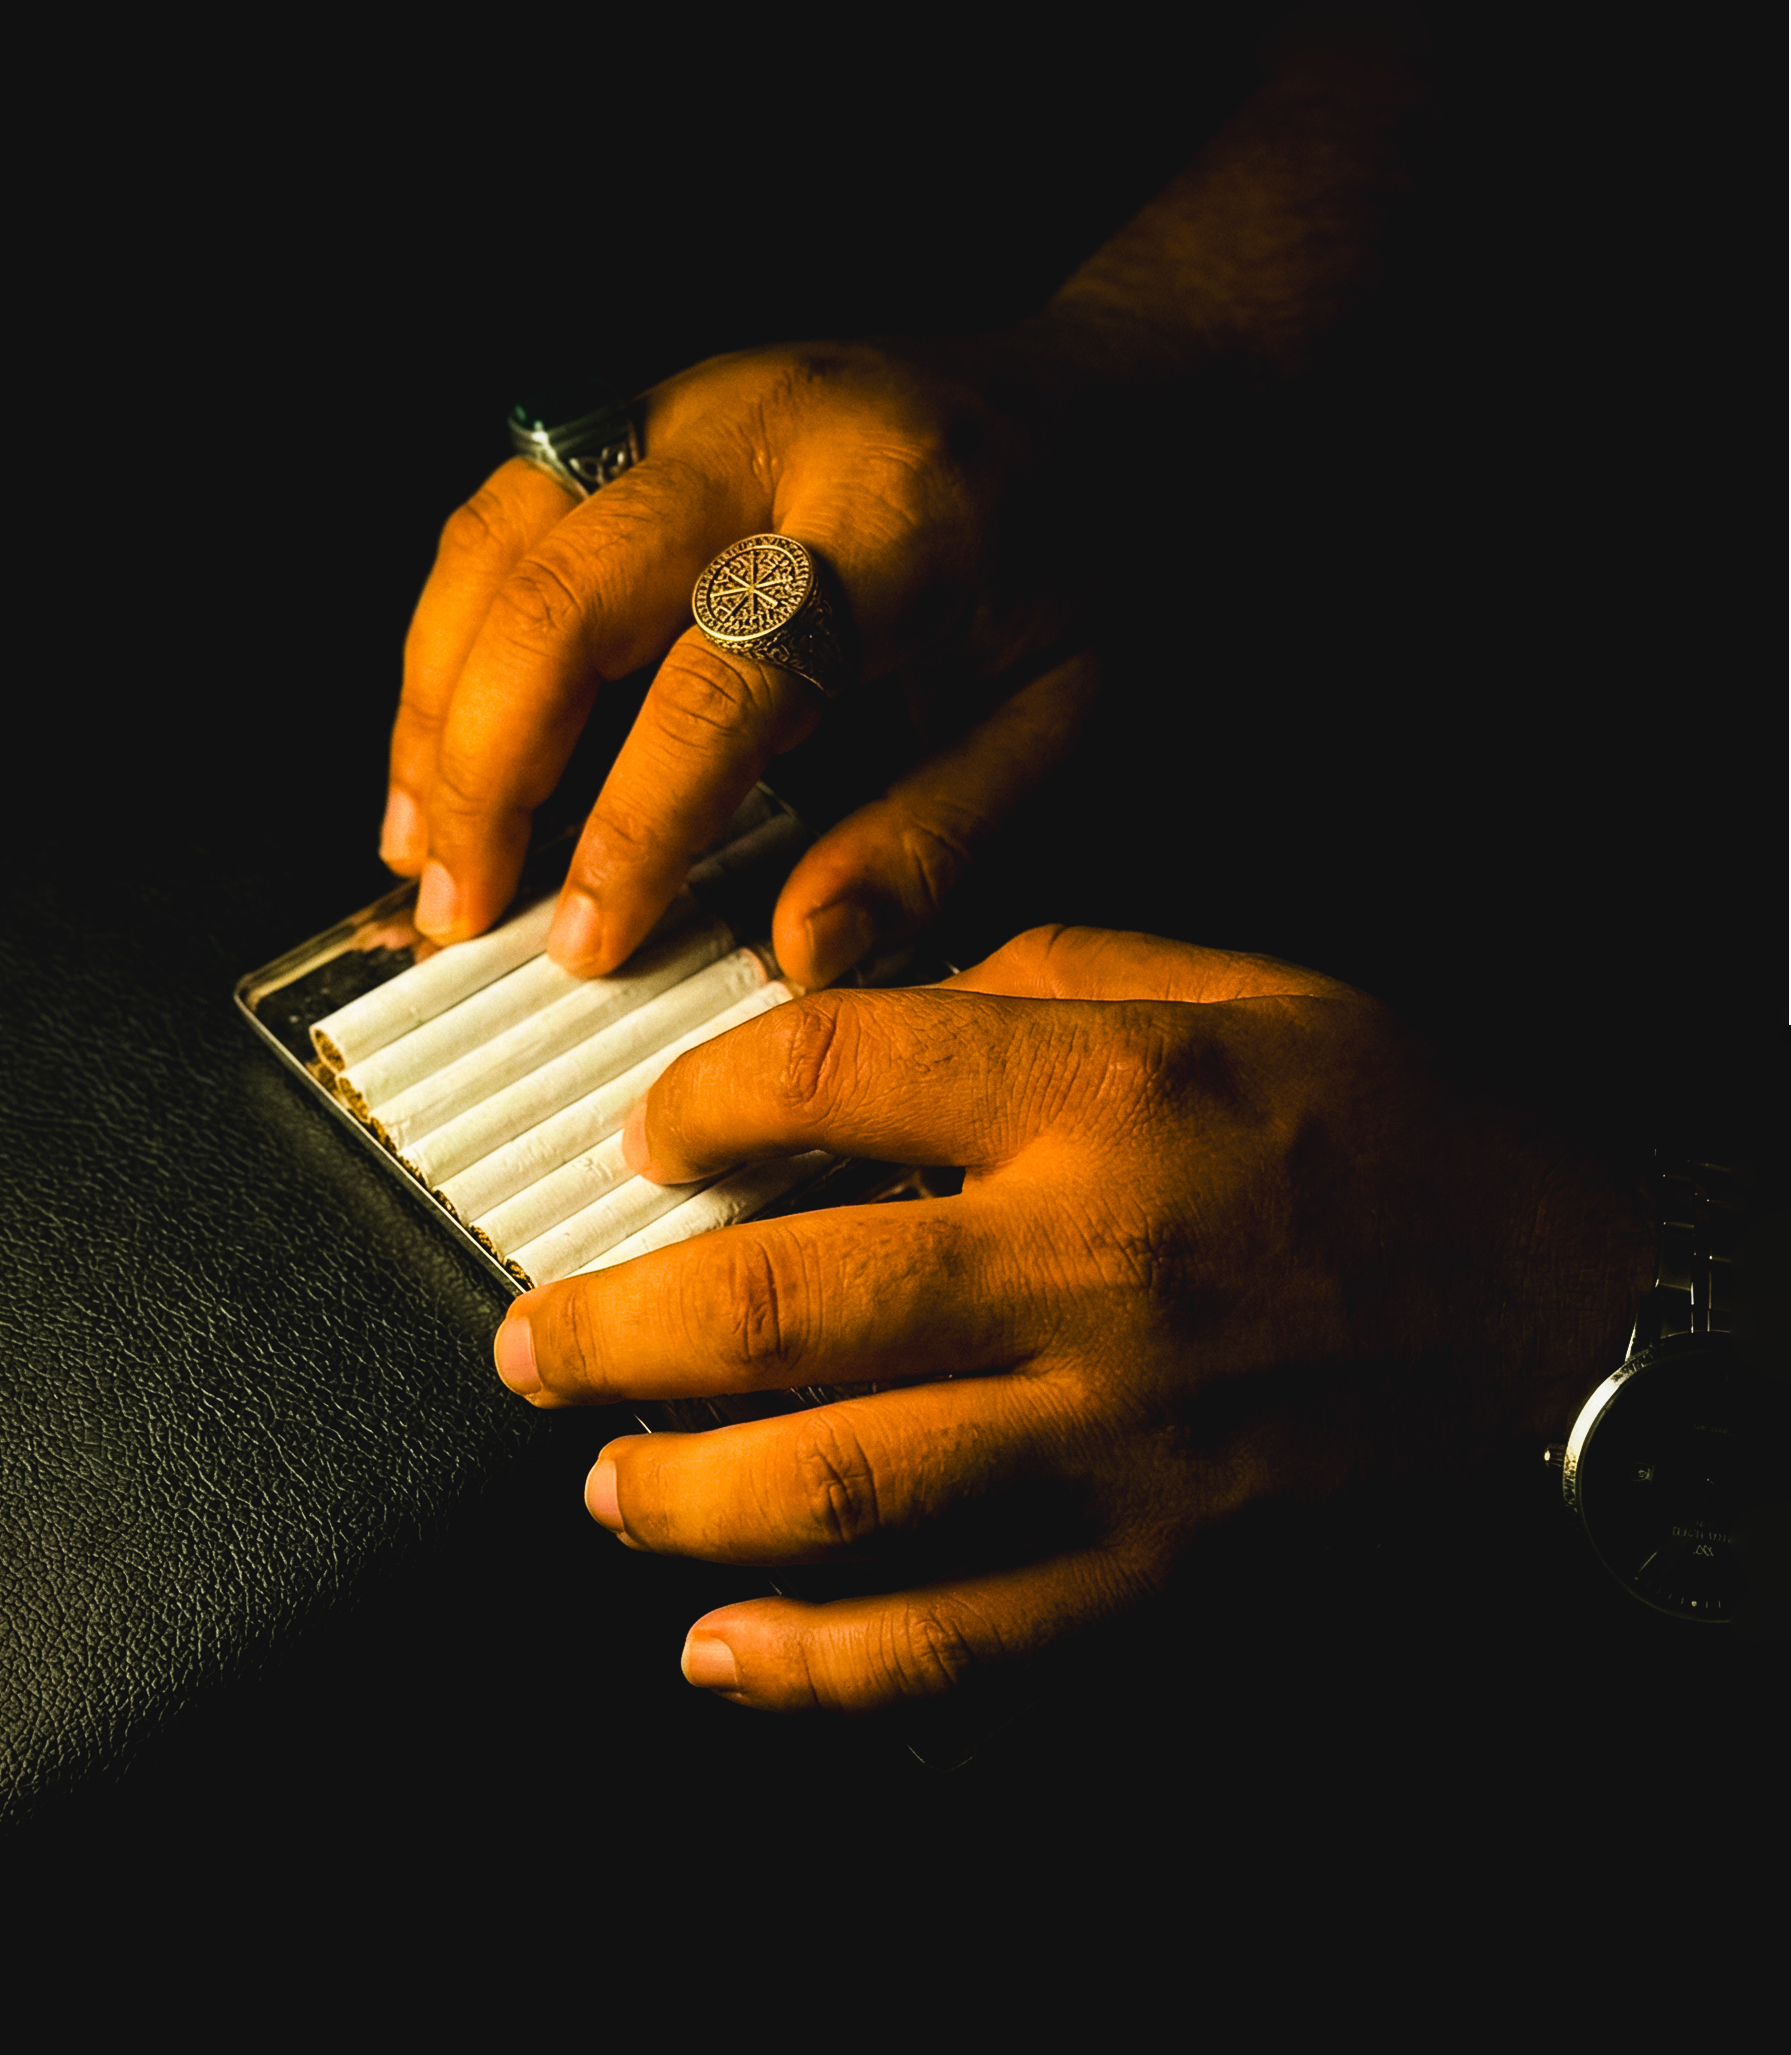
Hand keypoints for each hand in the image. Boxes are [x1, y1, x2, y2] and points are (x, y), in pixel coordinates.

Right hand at [383, 336, 1101, 987]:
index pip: (728, 679)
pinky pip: (502, 513)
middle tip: (460, 911)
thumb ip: (937, 835)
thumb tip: (802, 952)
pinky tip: (438, 745)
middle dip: (487, 767)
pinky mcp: (640, 413)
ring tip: (420, 849)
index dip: (638, 822)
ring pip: (504, 542)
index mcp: (896, 514)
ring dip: (436, 705)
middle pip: (569, 590)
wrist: (1090, 402)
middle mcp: (768, 432)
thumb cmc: (1082, 569)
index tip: (587, 943)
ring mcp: (687, 404)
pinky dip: (447, 638)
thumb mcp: (1067, 717)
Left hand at [492, 926, 1653, 1711]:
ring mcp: (1117, 1433)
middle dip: (618, 1326)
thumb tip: (859, 1014)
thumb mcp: (1222, 983)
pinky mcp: (1152, 1556)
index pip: (827, 1076)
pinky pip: (963, 1634)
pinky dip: (822, 1666)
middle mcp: (1091, 1263)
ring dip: (679, 1494)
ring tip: (599, 1481)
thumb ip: (1030, 984)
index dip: (698, 1100)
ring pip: (843, 1484)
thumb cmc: (1374, 1119)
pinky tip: (718, 1657)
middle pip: (787, 1302)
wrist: (1540, 1289)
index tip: (652, 1134)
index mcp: (1103, 1093)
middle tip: (536, 1337)